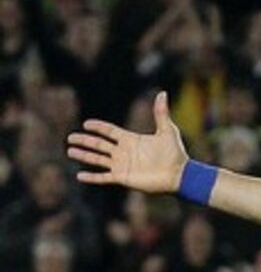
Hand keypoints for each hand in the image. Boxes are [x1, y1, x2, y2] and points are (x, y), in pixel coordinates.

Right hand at [67, 91, 188, 193]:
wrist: (179, 174)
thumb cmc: (175, 153)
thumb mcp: (167, 130)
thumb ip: (161, 113)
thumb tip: (163, 93)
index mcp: (131, 140)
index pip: (109, 131)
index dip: (98, 127)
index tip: (86, 124)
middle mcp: (124, 152)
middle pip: (99, 144)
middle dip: (85, 141)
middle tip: (70, 138)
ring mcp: (122, 165)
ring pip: (97, 159)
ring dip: (83, 155)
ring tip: (69, 151)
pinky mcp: (123, 178)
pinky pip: (103, 178)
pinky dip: (91, 177)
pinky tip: (79, 176)